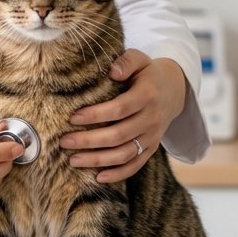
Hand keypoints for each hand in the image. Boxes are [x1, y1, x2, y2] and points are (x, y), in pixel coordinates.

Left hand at [59, 50, 186, 182]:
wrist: (173, 91)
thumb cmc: (146, 73)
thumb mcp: (139, 59)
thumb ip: (126, 61)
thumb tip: (112, 71)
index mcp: (147, 95)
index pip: (120, 108)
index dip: (96, 115)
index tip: (72, 118)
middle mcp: (151, 118)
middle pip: (118, 135)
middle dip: (89, 140)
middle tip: (64, 141)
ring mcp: (153, 136)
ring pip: (125, 154)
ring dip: (98, 160)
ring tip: (72, 160)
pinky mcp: (151, 149)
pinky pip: (136, 165)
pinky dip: (118, 174)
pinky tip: (98, 177)